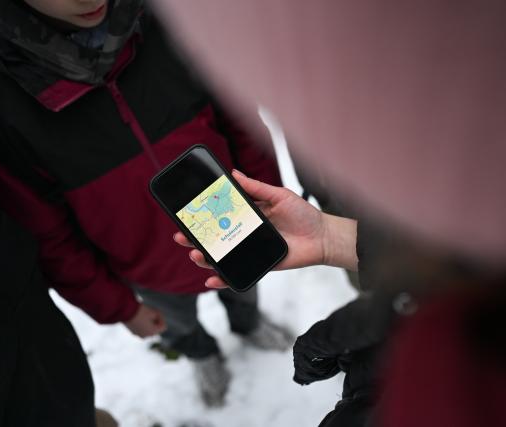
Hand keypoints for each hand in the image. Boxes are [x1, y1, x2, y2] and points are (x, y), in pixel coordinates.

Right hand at [123, 303, 165, 337]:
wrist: (125, 310)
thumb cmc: (140, 311)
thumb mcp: (153, 312)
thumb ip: (158, 317)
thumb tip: (156, 319)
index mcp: (152, 332)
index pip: (163, 327)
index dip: (161, 318)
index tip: (156, 311)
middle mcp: (146, 336)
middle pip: (156, 328)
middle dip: (155, 320)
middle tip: (152, 311)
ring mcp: (138, 335)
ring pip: (148, 328)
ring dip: (149, 322)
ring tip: (146, 313)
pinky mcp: (133, 332)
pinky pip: (141, 328)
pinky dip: (143, 323)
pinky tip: (140, 316)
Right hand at [173, 169, 357, 288]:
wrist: (323, 237)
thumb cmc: (303, 214)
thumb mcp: (279, 195)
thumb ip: (256, 188)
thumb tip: (233, 174)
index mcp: (249, 214)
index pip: (220, 214)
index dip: (203, 216)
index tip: (187, 214)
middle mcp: (246, 232)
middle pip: (215, 236)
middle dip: (196, 237)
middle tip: (182, 236)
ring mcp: (251, 250)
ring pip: (222, 256)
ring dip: (205, 257)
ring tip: (196, 254)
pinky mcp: (259, 266)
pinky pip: (238, 274)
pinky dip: (224, 279)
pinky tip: (212, 280)